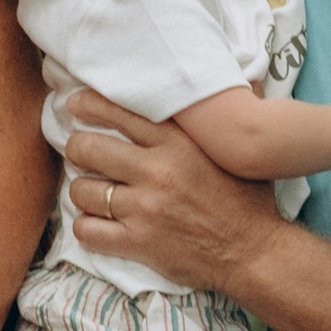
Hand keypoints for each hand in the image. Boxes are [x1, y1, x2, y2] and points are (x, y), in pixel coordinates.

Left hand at [66, 90, 280, 293]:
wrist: (255, 252)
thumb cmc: (247, 200)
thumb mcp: (234, 150)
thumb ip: (219, 118)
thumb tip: (238, 77)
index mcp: (178, 143)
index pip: (119, 112)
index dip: (89, 105)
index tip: (75, 104)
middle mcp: (157, 171)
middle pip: (88, 148)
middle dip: (78, 148)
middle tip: (82, 153)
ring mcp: (144, 208)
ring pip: (82, 190)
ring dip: (82, 192)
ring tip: (92, 193)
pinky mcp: (138, 242)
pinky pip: (87, 230)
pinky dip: (86, 227)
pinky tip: (97, 224)